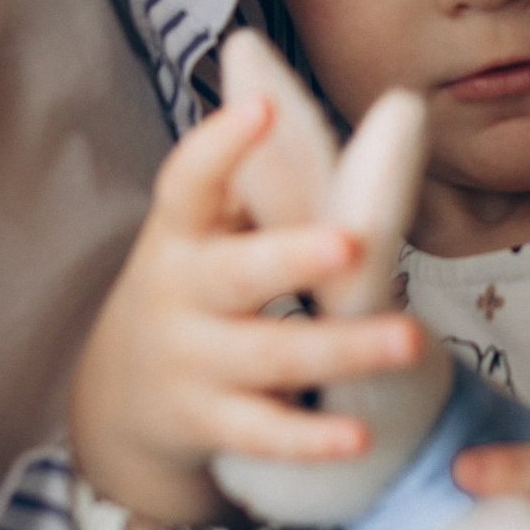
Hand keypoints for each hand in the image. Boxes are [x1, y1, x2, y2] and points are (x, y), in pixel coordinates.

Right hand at [69, 100, 426, 527]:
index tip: (261, 110)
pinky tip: (359, 436)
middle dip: (291, 258)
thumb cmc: (194, 285)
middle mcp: (181, 296)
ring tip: (408, 340)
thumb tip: (307, 91)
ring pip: (270, 356)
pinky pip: (264, 433)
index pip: (187, 183)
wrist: (120, 393)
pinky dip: (311, 438)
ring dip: (341, 349)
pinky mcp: (210, 422)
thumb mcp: (203, 231)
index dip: (219, 146)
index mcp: (182, 234)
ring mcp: (193, 363)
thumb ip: (253, 182)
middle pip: (235, 276)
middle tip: (350, 243)